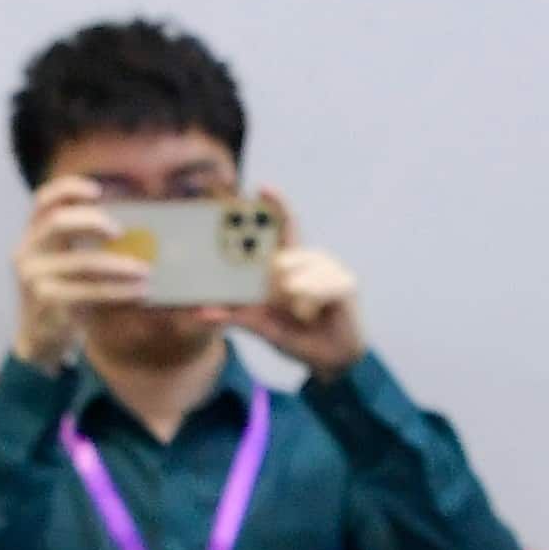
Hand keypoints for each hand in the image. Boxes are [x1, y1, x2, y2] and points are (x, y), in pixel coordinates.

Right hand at [11, 174, 147, 360]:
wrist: (40, 340)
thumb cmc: (62, 295)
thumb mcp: (63, 264)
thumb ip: (80, 243)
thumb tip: (133, 230)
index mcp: (31, 236)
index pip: (42, 201)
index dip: (68, 189)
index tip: (97, 190)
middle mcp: (27, 253)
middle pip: (57, 222)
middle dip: (92, 221)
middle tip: (120, 231)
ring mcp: (34, 278)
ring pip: (82, 262)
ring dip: (119, 265)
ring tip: (145, 270)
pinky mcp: (48, 302)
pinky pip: (91, 291)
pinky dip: (120, 291)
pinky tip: (140, 292)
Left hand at [243, 189, 362, 372]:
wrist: (331, 361)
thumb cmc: (297, 338)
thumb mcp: (263, 327)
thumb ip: (237, 316)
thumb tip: (202, 312)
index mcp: (288, 265)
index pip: (282, 228)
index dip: (275, 205)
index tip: (261, 188)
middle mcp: (309, 260)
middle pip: (289, 254)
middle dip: (283, 282)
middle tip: (283, 300)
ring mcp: (330, 268)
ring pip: (302, 276)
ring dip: (298, 300)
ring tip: (302, 316)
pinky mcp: (346, 282)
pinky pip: (322, 288)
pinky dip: (314, 303)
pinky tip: (316, 314)